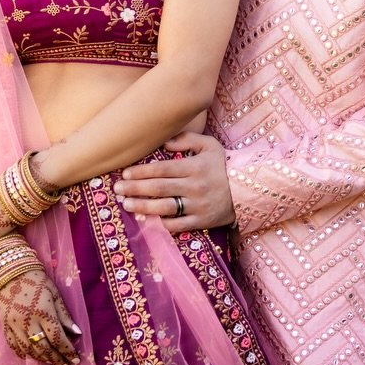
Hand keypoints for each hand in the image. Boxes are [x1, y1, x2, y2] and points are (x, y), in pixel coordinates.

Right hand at [0, 262, 81, 364]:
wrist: (10, 273)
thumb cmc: (37, 281)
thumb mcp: (55, 294)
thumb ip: (65, 316)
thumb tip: (77, 333)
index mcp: (43, 312)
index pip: (58, 338)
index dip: (67, 351)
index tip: (75, 359)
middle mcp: (28, 322)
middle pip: (44, 348)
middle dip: (56, 358)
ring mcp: (14, 326)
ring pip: (29, 350)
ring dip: (42, 359)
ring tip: (52, 362)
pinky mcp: (5, 327)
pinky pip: (14, 346)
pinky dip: (24, 354)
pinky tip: (32, 357)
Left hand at [115, 132, 233, 232]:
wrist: (247, 190)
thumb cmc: (224, 165)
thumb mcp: (211, 145)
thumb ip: (187, 139)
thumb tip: (163, 142)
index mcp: (195, 167)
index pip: (162, 169)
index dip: (141, 172)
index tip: (125, 174)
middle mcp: (194, 186)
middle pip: (159, 188)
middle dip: (135, 189)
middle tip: (117, 189)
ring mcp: (197, 205)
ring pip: (164, 208)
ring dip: (142, 206)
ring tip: (126, 205)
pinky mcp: (201, 221)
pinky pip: (178, 225)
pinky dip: (162, 224)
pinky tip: (148, 221)